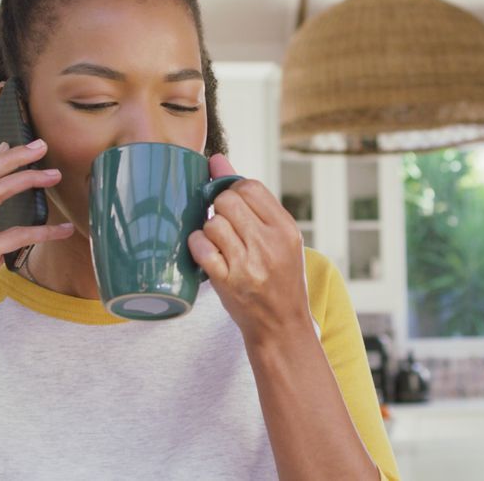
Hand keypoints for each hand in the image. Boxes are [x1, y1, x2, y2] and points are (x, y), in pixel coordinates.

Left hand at [187, 154, 313, 346]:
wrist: (282, 326)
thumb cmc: (279, 277)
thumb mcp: (278, 237)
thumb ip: (251, 199)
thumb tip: (216, 158)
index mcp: (285, 228)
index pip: (249, 187)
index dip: (233, 191)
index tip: (232, 206)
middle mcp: (269, 244)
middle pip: (226, 201)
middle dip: (218, 209)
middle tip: (224, 227)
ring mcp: (248, 264)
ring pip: (212, 223)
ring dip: (208, 231)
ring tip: (219, 244)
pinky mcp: (227, 282)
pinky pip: (200, 248)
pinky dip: (198, 248)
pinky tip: (207, 255)